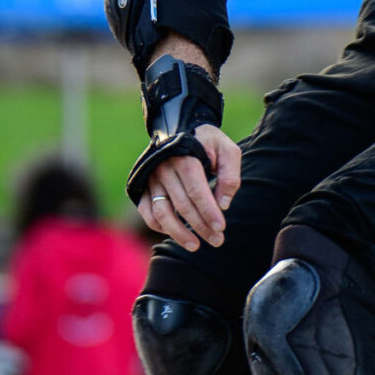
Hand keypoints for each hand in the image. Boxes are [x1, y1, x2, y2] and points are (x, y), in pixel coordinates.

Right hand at [140, 124, 241, 249]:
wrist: (181, 127)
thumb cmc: (208, 142)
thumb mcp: (227, 150)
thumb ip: (230, 175)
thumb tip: (223, 205)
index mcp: (185, 157)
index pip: (197, 191)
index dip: (209, 212)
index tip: (221, 228)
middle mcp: (164, 168)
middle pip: (182, 205)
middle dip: (200, 226)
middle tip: (217, 240)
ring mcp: (152, 178)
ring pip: (162, 212)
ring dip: (178, 233)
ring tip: (195, 246)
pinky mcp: (144, 185)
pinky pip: (147, 211)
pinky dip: (159, 225)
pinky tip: (174, 234)